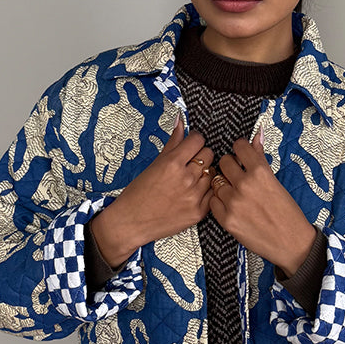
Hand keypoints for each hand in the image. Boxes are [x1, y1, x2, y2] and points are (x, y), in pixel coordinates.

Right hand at [90, 117, 214, 266]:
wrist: (131, 221)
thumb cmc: (138, 193)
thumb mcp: (154, 164)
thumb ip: (172, 143)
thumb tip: (181, 121)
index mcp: (172, 164)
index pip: (198, 140)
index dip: (194, 140)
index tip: (191, 144)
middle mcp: (186, 179)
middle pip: (209, 155)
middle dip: (200, 156)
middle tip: (189, 163)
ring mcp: (194, 196)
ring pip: (212, 174)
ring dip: (203, 174)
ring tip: (189, 180)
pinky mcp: (198, 212)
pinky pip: (212, 193)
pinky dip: (206, 191)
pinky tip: (192, 193)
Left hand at [209, 129, 316, 276]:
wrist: (291, 242)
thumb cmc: (287, 212)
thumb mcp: (276, 182)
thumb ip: (261, 159)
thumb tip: (256, 135)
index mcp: (260, 172)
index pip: (239, 147)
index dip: (240, 150)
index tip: (241, 155)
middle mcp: (245, 185)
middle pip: (224, 162)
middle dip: (230, 167)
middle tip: (238, 176)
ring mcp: (233, 203)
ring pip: (216, 182)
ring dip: (224, 186)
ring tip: (237, 194)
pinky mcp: (226, 220)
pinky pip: (213, 202)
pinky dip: (220, 202)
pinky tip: (232, 206)